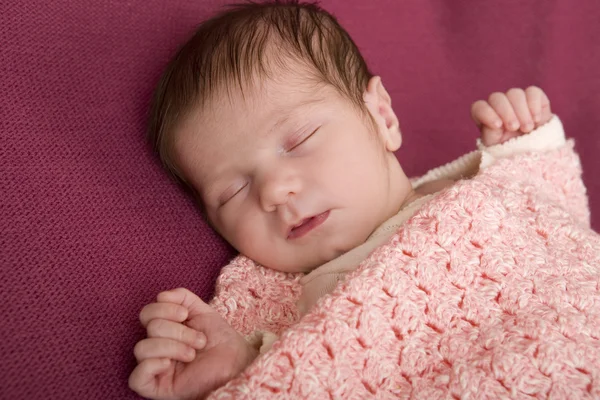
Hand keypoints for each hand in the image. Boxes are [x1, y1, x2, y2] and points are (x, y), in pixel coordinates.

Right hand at [129, 288, 257, 399]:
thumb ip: (183, 298)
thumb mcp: (203, 312)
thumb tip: (161, 296)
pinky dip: (152, 365)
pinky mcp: (156, 388)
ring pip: (142, 349)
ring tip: (192, 354)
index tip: (185, 314)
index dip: (165, 309)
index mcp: (165, 330)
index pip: (147, 314)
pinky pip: (136, 377)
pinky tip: (169, 364)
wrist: (236, 364)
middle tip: (199, 340)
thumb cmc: (220, 341)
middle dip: (179, 331)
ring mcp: (155, 368)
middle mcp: (157, 347)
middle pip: (150, 328)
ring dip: (172, 347)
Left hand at [471, 86, 551, 145]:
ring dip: (521, 111)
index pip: (478, 107)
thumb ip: (490, 135)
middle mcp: (499, 105)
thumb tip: (495, 124)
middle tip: (514, 128)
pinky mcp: (534, 97)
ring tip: (527, 128)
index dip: (486, 113)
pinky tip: (536, 119)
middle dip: (506, 112)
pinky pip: (532, 92)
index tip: (498, 126)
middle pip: (497, 97)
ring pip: (514, 93)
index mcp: (485, 117)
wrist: (534, 150)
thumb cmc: (510, 150)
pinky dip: (534, 104)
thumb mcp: (496, 148)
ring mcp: (516, 99)